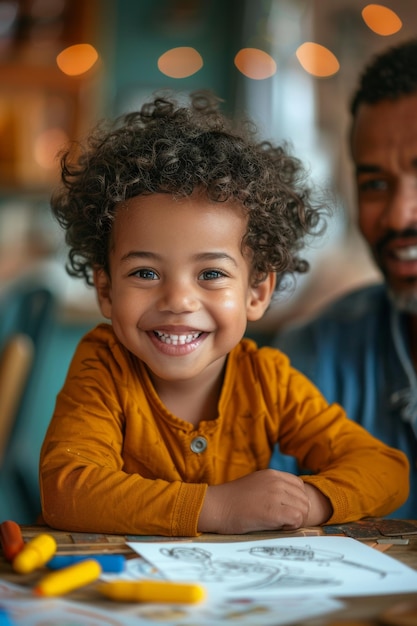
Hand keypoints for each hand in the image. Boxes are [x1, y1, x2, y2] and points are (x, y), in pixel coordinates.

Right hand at [198, 469, 329, 533]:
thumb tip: (290, 501)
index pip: (300, 486)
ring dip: (295, 520)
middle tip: (282, 520)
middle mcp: (276, 482)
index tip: (285, 509)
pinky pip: (297, 519)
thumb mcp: (256, 484)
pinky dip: (291, 526)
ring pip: (303, 509)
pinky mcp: (272, 512)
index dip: (296, 500)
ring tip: (278, 523)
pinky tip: (277, 527)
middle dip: (298, 511)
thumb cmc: (233, 500)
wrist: (216, 507)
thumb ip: (273, 486)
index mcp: (272, 474)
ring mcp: (275, 496)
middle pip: (304, 499)